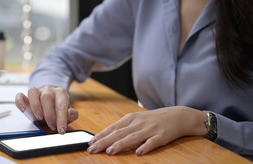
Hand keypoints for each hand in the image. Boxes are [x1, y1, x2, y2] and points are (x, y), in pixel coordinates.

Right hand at [15, 86, 78, 133]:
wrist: (51, 102)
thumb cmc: (59, 108)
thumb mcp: (68, 113)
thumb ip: (72, 115)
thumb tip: (71, 113)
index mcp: (60, 93)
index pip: (61, 104)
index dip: (61, 118)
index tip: (61, 130)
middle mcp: (48, 90)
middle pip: (47, 97)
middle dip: (49, 114)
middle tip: (52, 126)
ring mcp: (37, 92)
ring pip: (33, 92)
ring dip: (35, 106)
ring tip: (39, 118)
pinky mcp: (27, 97)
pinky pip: (20, 95)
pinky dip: (20, 102)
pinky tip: (23, 109)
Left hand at [87, 106, 207, 154]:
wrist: (178, 116)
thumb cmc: (154, 120)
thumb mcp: (137, 120)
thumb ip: (124, 128)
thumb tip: (107, 138)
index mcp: (131, 118)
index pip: (113, 128)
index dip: (101, 135)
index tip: (90, 142)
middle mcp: (139, 123)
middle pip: (119, 133)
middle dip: (105, 141)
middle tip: (93, 149)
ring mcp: (150, 129)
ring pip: (133, 137)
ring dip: (120, 144)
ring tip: (110, 151)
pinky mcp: (162, 136)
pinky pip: (153, 142)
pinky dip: (146, 146)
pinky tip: (139, 152)